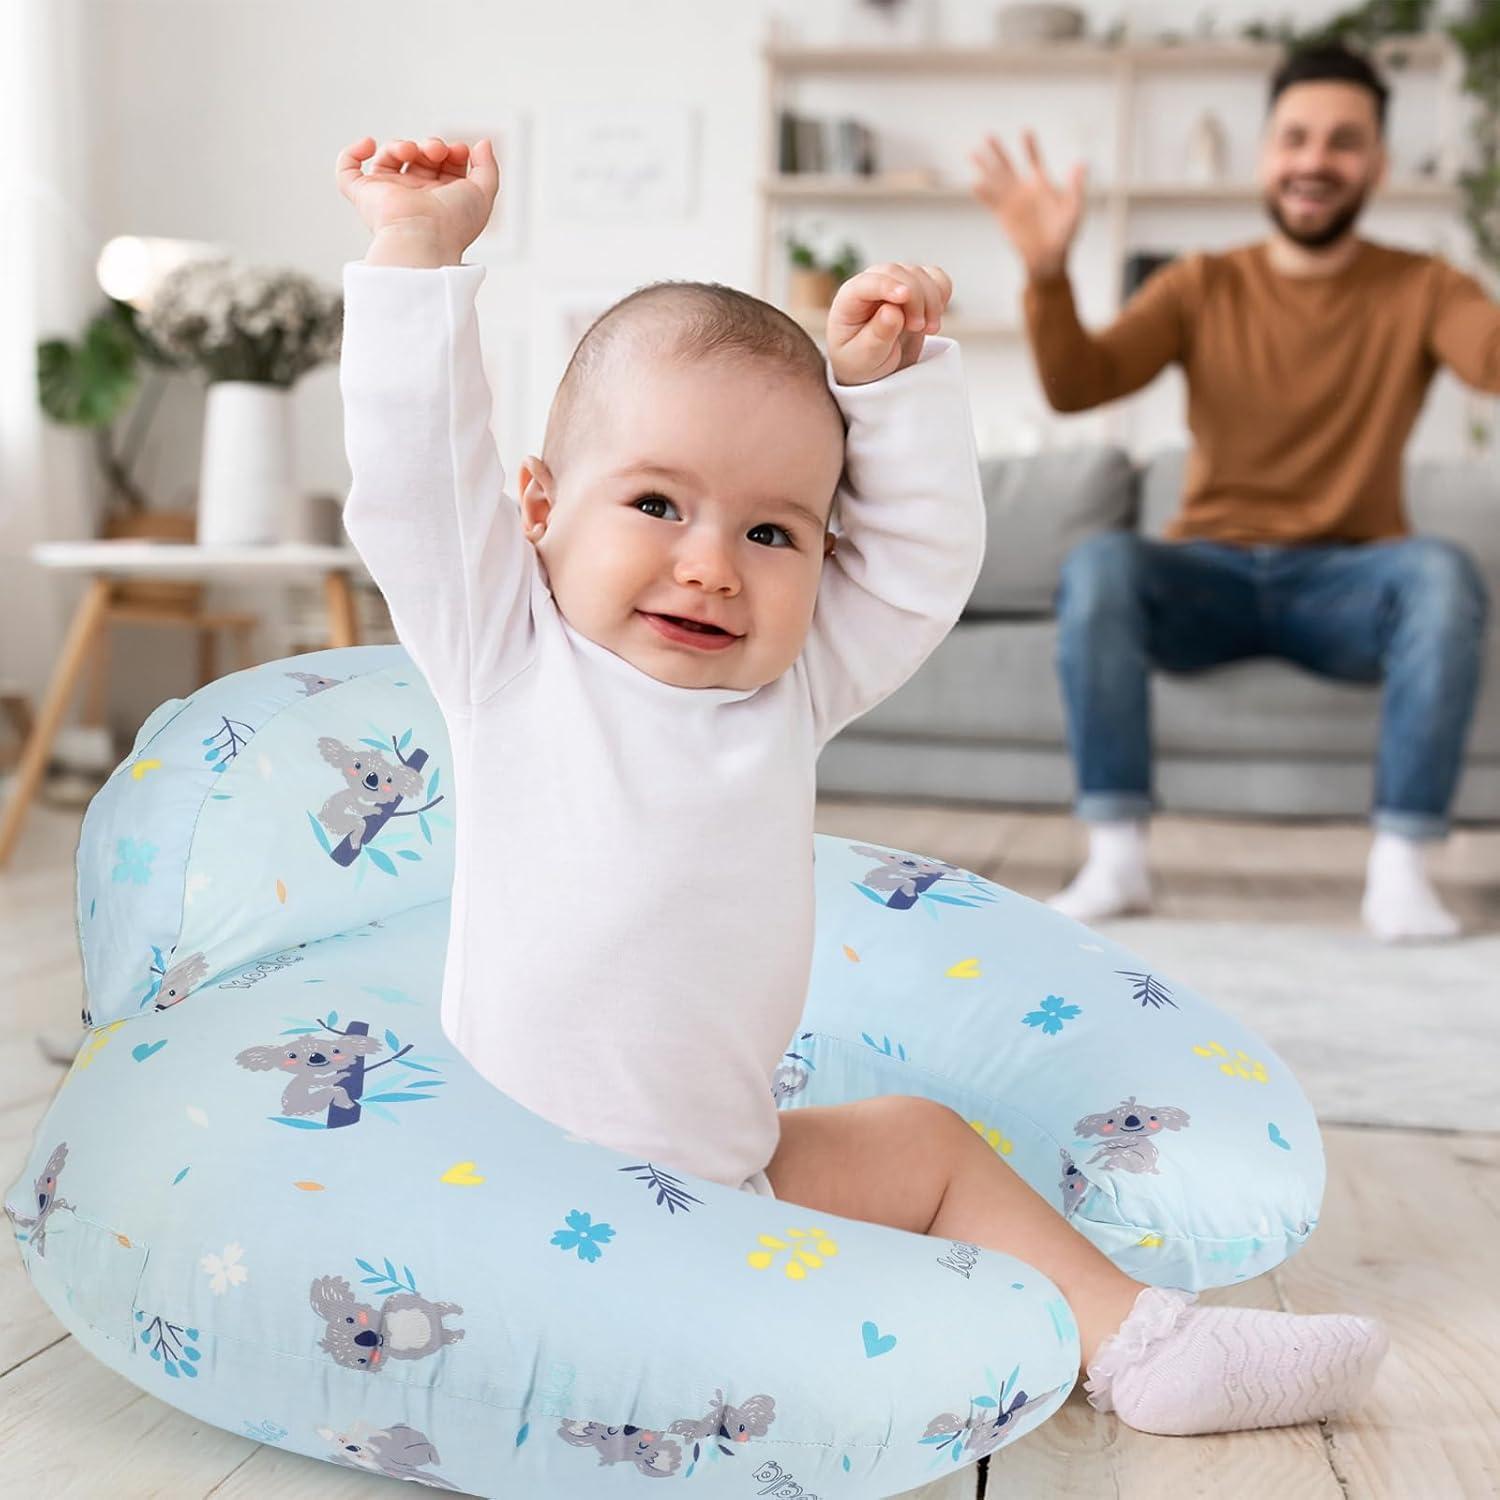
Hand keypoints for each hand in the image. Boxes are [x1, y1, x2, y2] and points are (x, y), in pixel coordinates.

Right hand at [335, 135, 500, 266]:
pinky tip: (370, 144)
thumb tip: (482, 144)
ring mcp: (387, 195)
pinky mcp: (363, 195)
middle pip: (419, 158)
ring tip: (413, 151)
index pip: (444, 165)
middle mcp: (414, 197)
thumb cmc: (453, 223)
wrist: (424, 237)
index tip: (460, 151)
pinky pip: (347, 170)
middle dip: (431, 145)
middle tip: (437, 150)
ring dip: (402, 144)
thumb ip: (488, 167)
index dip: (453, 151)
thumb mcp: (484, 192)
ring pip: (389, 157)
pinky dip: (353, 152)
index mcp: (441, 199)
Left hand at [826, 263, 952, 385]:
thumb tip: (892, 311)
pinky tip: (935, 316)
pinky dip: (942, 293)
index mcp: (851, 297)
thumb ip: (876, 336)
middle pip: (899, 273)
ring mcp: (896, 282)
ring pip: (921, 274)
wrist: (871, 364)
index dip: (888, 285)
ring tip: (928, 329)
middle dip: (916, 298)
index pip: (870, 281)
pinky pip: (936, 278)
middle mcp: (873, 282)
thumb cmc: (860, 360)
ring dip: (932, 300)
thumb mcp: (863, 358)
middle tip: (919, 328)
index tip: (904, 297)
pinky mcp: (916, 288)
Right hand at [970, 130, 1086, 280]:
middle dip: (998, 151)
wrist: (1048, 257)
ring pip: (995, 179)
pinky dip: (983, 193)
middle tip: (987, 134)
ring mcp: (1011, 202)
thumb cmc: (1065, 233)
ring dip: (984, 166)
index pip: (1033, 160)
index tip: (1025, 132)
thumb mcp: (1075, 208)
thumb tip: (1080, 163)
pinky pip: (990, 201)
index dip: (1029, 147)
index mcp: (1041, 184)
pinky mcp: (1002, 215)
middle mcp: (1023, 189)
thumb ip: (1076, 186)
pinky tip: (974, 183)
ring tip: (972, 152)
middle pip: (1008, 165)